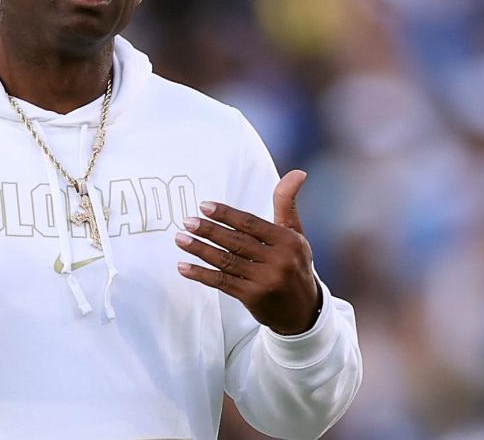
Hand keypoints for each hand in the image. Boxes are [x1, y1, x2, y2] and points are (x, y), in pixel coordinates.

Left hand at [175, 170, 321, 334]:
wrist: (303, 310)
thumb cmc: (295, 264)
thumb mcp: (296, 234)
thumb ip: (287, 203)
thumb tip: (298, 172)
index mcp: (288, 241)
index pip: (251, 224)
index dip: (226, 214)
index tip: (204, 206)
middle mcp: (279, 261)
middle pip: (236, 242)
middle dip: (209, 231)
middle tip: (186, 221)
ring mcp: (265, 281)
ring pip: (226, 262)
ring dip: (200, 250)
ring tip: (180, 239)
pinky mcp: (253, 298)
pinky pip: (222, 282)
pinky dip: (201, 275)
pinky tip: (183, 267)